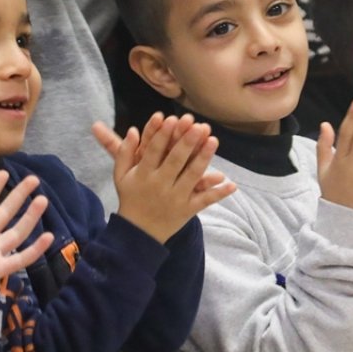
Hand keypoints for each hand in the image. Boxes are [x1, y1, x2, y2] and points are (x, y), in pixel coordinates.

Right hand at [95, 115, 234, 242]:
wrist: (138, 233)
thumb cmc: (131, 198)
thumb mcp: (121, 176)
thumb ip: (125, 152)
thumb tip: (131, 130)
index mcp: (143, 174)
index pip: (153, 151)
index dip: (161, 135)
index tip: (170, 118)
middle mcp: (159, 185)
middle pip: (175, 161)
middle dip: (186, 143)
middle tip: (197, 126)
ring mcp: (175, 198)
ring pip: (192, 177)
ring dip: (204, 158)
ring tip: (214, 140)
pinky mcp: (187, 210)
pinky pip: (205, 201)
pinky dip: (218, 193)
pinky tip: (231, 184)